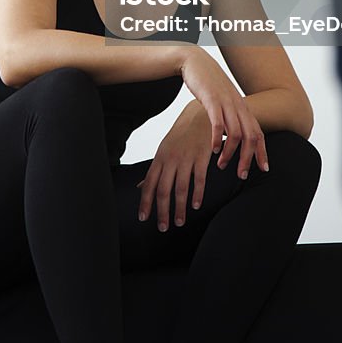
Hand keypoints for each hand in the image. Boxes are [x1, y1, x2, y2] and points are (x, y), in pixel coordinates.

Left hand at [136, 102, 213, 230]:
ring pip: (181, 188)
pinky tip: (196, 205)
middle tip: (162, 227)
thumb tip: (140, 187)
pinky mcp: (202, 157)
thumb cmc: (181, 135)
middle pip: (163, 190)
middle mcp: (171, 159)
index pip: (149, 184)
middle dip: (162, 211)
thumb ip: (154, 171)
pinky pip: (199, 180)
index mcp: (160, 158)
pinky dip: (197, 194)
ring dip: (180, 208)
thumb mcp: (164, 150)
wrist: (200, 115)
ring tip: (179, 222)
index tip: (144, 218)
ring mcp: (186, 158)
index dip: (145, 202)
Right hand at [180, 46, 267, 174]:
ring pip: (236, 133)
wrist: (196, 62)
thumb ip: (231, 117)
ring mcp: (226, 103)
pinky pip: (218, 123)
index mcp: (243, 108)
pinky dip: (218, 139)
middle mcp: (238, 106)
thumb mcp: (224, 102)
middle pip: (251, 136)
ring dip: (230, 153)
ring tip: (222, 166)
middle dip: (248, 158)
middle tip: (241, 175)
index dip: (262, 152)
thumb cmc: (210, 85)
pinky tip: (213, 150)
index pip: (259, 133)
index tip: (264, 169)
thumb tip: (235, 136)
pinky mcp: (211, 100)